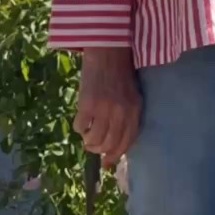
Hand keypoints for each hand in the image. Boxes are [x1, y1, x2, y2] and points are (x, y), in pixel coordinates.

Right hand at [74, 47, 141, 169]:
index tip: (107, 163)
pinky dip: (79, 128)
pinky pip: (81, 127)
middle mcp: (121, 113)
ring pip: (94, 140)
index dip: (116, 155)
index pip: (127, 142)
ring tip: (87, 136)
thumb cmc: (119, 74)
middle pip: (109, 144)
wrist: (107, 52)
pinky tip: (82, 120)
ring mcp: (104, 110)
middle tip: (93, 147)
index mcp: (134, 111)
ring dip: (88, 141)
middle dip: (100, 151)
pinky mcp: (87, 104)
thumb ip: (126, 117)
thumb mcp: (131, 96)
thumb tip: (114, 143)